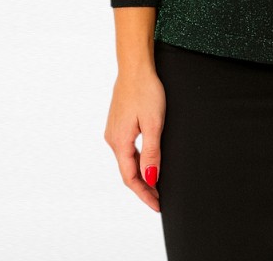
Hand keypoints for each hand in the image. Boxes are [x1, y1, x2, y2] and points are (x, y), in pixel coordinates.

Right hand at [104, 67, 165, 211]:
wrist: (135, 67)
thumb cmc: (146, 91)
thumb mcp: (154, 123)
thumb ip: (152, 152)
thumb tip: (150, 178)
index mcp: (120, 142)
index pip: (131, 178)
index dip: (144, 194)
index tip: (158, 206)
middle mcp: (112, 139)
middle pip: (127, 172)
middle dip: (143, 187)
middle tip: (160, 199)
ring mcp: (113, 130)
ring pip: (126, 160)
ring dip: (140, 174)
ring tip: (156, 184)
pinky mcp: (118, 122)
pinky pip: (126, 148)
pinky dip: (136, 160)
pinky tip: (146, 161)